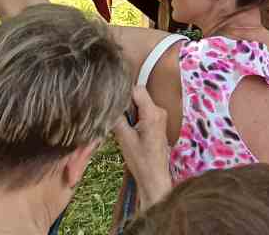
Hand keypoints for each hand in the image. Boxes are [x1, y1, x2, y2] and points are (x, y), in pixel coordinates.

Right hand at [113, 84, 172, 210]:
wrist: (154, 177)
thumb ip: (118, 119)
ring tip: (122, 127)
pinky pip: (144, 113)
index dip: (124, 94)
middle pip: (139, 96)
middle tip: (115, 118)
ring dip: (129, 112)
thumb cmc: (141, 160)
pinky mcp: (158, 123)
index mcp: (153, 113)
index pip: (137, 90)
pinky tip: (128, 131)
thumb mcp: (124, 139)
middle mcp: (159, 111)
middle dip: (125, 104)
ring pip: (140, 105)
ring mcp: (160, 117)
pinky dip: (135, 117)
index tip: (112, 103)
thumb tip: (109, 106)